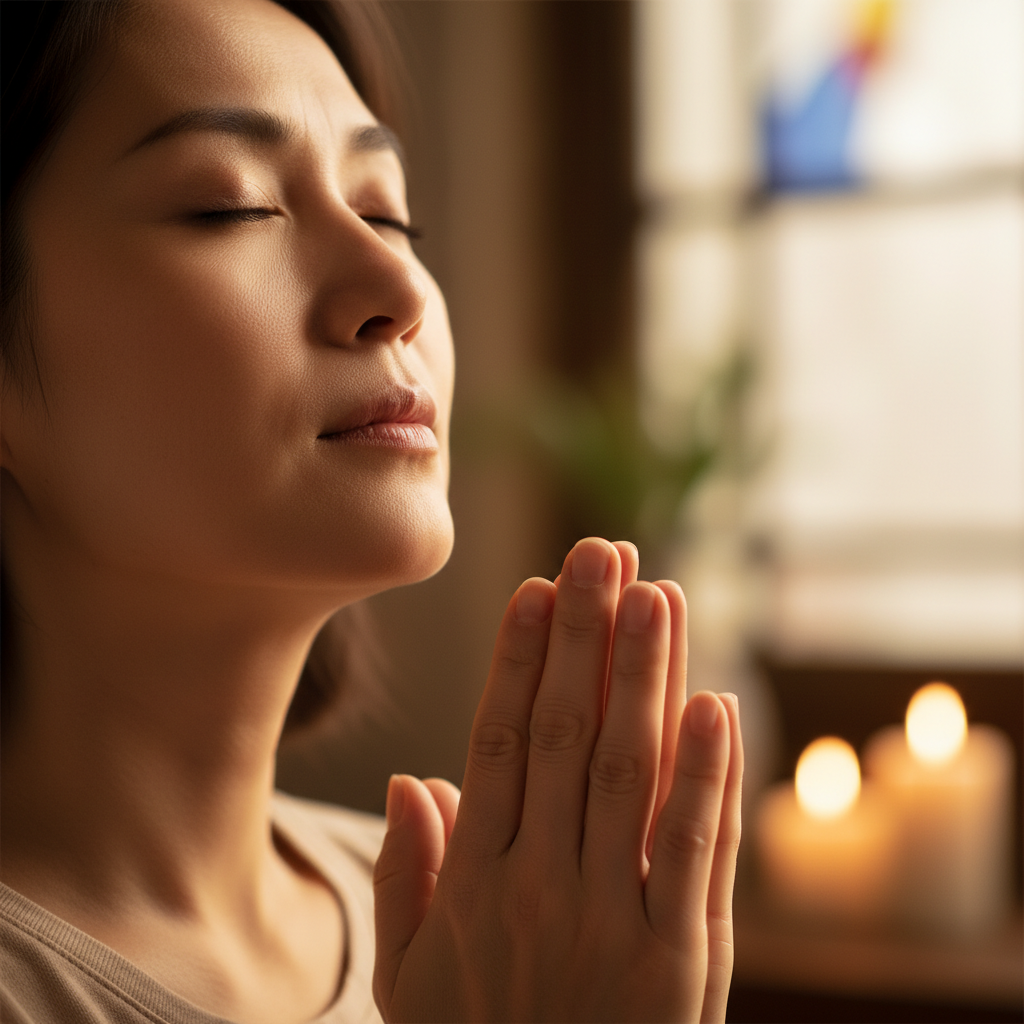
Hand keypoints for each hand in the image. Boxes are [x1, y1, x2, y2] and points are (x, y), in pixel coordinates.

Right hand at [373, 538, 742, 1022]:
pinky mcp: (678, 964)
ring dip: (644, 676)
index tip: (537, 588)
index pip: (495, 741)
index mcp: (472, 883)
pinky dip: (707, 775)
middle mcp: (539, 886)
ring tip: (657, 592)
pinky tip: (713, 701)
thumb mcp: (409, 978)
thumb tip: (410, 780)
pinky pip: (693, 853)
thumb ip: (404, 876)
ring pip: (626, 773)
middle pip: (563, 734)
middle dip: (586, 635)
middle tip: (602, 550)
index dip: (518, 658)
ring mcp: (610, 921)